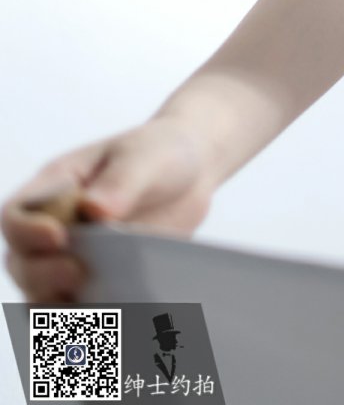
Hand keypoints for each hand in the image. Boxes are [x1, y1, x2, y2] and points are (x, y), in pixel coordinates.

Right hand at [2, 118, 215, 304]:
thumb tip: (93, 211)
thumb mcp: (145, 156)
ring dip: (58, 307)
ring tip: (93, 306)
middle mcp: (55, 226)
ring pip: (41, 296)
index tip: (60, 237)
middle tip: (79, 273)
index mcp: (56, 187)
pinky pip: (78, 312)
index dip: (27, 232)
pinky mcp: (97, 284)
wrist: (192, 174)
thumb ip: (121, 182)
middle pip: (21, 264)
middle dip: (43, 276)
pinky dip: (87, 323)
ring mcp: (74, 258)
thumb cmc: (161, 153)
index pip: (16, 216)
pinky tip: (112, 324)